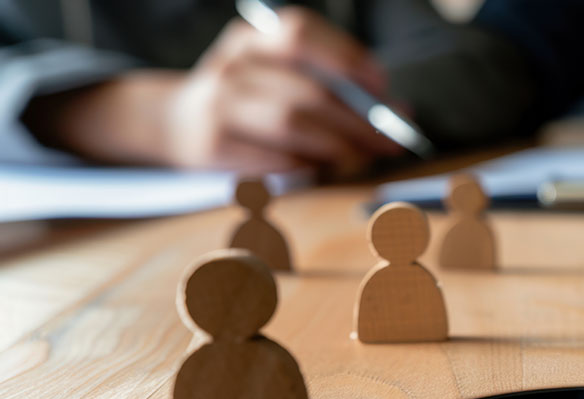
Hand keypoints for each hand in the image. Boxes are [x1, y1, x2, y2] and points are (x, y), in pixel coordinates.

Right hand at [25, 7, 403, 173]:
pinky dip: (309, 165)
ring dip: (339, 145)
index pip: (302, 33)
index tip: (381, 86)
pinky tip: (325, 167)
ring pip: (293, 124)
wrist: (174, 121)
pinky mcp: (213, 145)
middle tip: (390, 141)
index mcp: (252, 37)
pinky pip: (275, 157)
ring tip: (363, 157)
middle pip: (309, 90)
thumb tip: (396, 109)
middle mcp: (233, 64)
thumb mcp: (275, 72)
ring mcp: (218, 104)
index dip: (348, 58)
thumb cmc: (245, 98)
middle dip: (359, 120)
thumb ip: (329, 82)